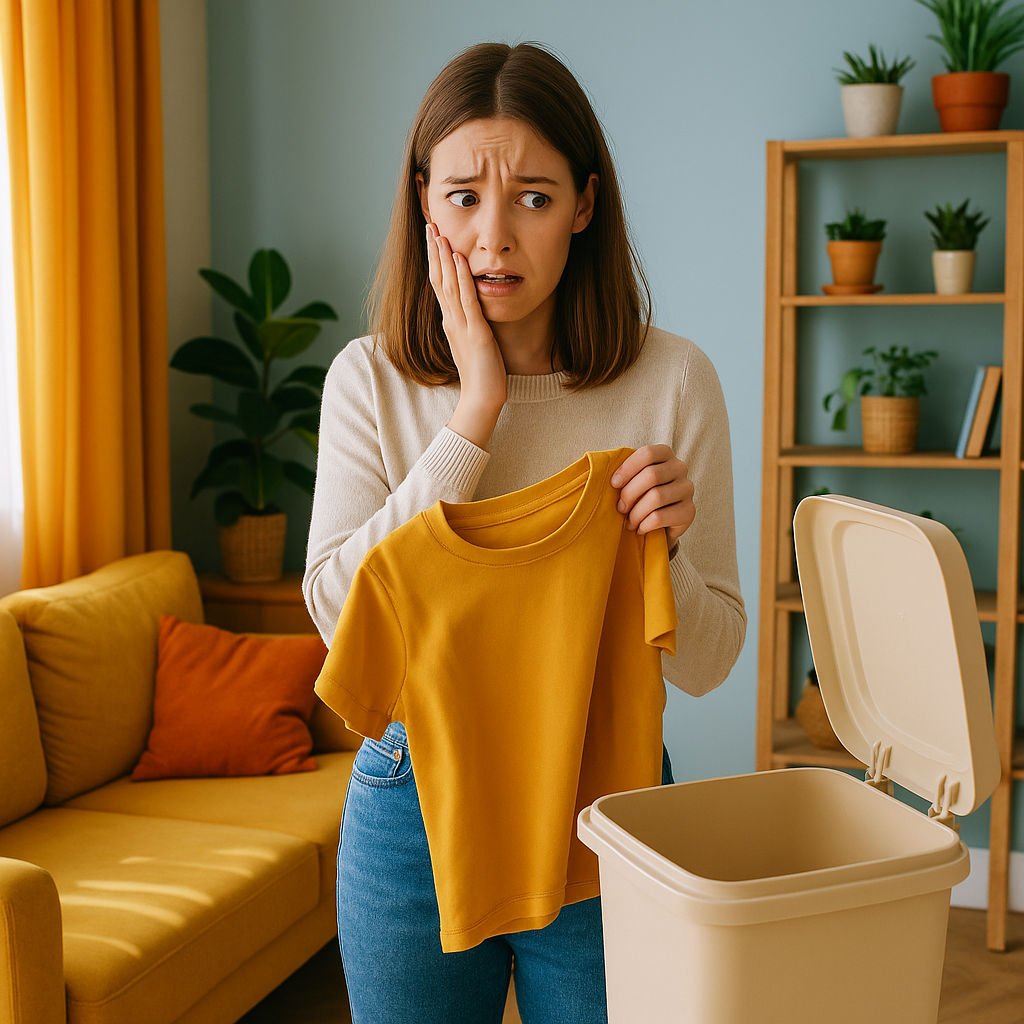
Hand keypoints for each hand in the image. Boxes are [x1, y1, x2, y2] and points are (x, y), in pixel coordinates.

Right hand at [426, 224, 505, 445]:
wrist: (482, 399)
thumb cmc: (481, 374)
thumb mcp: (473, 342)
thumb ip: (469, 324)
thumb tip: (469, 310)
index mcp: (450, 322)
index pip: (439, 285)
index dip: (435, 260)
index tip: (433, 238)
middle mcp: (451, 321)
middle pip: (438, 279)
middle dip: (434, 251)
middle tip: (430, 225)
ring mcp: (461, 326)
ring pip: (448, 285)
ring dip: (444, 258)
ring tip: (439, 234)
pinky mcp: (475, 333)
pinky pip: (467, 300)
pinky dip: (463, 278)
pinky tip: (460, 260)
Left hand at [611, 445, 694, 548]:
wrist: (658, 525)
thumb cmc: (639, 497)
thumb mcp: (631, 480)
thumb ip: (622, 472)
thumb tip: (599, 470)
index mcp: (665, 454)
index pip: (647, 454)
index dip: (627, 468)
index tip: (613, 484)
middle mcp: (680, 468)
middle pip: (652, 475)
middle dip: (629, 494)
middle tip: (620, 508)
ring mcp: (687, 489)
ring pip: (656, 497)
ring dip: (636, 513)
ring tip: (629, 522)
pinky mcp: (690, 511)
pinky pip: (661, 517)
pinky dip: (644, 525)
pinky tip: (639, 528)